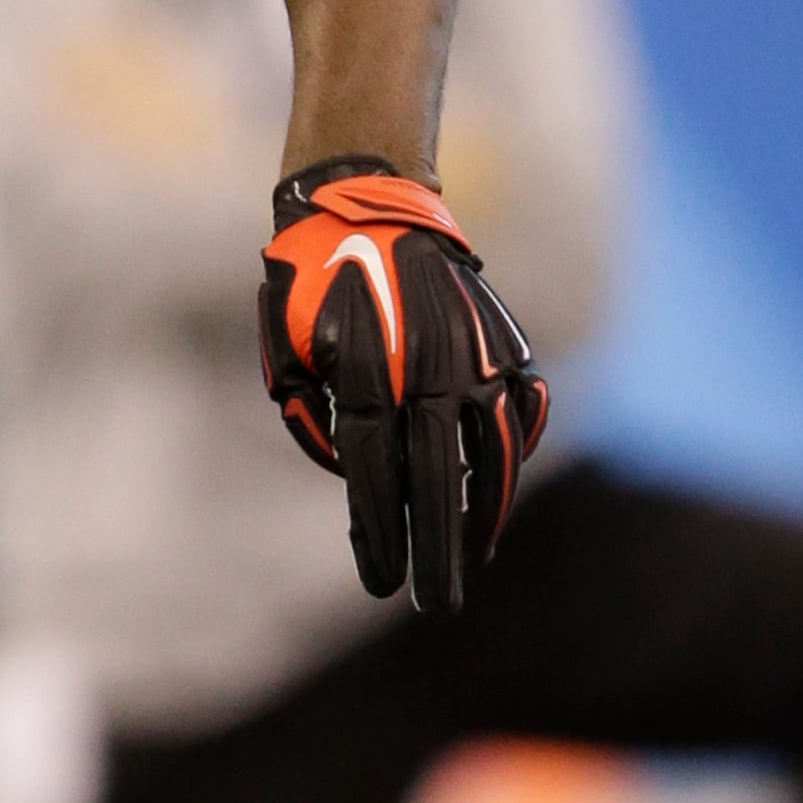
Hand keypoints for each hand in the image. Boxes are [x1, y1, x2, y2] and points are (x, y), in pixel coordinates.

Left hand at [259, 157, 546, 615]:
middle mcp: (425, 364)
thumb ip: (312, 417)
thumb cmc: (308, 279)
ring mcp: (473, 351)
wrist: (366, 196)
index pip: (374, 474)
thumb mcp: (286, 349)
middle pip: (437, 477)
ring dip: (485, 513)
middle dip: (438, 548)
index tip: (383, 586)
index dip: (380, 533)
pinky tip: (494, 494)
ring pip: (492, 451)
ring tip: (472, 559)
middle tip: (438, 605)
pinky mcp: (501, 340)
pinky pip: (516, 412)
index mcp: (365, 368)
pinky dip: (510, 457)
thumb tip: (349, 473)